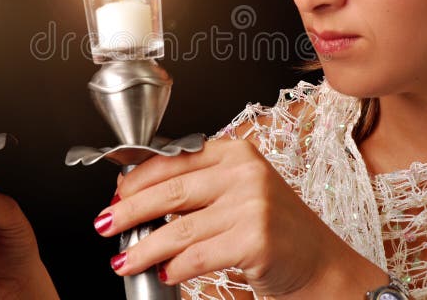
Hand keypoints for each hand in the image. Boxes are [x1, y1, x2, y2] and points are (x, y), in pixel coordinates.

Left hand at [94, 139, 385, 297]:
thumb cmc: (277, 230)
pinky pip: (199, 256)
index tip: (116, 196)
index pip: (174, 160)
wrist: (321, 264)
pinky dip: (175, 268)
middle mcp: (244, 173)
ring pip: (179, 229)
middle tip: (106, 225)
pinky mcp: (255, 239)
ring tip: (123, 260)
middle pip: (171, 191)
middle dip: (130, 211)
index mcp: (237, 153)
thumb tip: (140, 197)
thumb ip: (200, 188)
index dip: (138, 180)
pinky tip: (163, 273)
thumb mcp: (241, 193)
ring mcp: (252, 205)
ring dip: (143, 248)